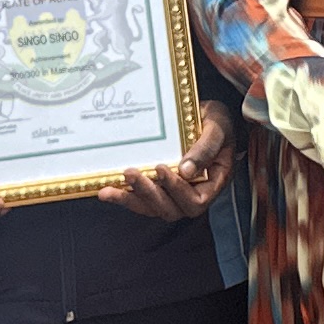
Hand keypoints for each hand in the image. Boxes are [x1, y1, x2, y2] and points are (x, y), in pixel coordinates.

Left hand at [99, 103, 234, 222]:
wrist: (203, 114)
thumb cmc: (216, 121)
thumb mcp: (218, 127)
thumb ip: (206, 147)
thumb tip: (185, 171)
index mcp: (213, 181)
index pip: (197, 200)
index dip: (178, 190)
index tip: (161, 168)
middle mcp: (194, 192)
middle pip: (172, 209)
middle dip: (149, 194)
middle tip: (131, 173)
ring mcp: (174, 193)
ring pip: (153, 208)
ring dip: (130, 200)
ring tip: (109, 190)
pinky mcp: (158, 188)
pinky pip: (141, 200)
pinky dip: (123, 197)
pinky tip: (106, 191)